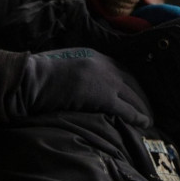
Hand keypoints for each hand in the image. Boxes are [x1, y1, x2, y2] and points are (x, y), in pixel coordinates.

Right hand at [16, 48, 149, 116]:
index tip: (136, 94)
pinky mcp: (103, 96)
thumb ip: (77, 72)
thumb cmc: (37, 75)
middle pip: (132, 82)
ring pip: (133, 96)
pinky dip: (138, 117)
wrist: (31, 79)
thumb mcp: (63, 65)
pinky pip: (127, 109)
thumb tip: (79, 85)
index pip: (121, 70)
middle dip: (142, 97)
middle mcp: (104, 65)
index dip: (131, 84)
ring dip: (143, 109)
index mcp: (94, 56)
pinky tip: (144, 124)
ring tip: (149, 121)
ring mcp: (105, 80)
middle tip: (148, 109)